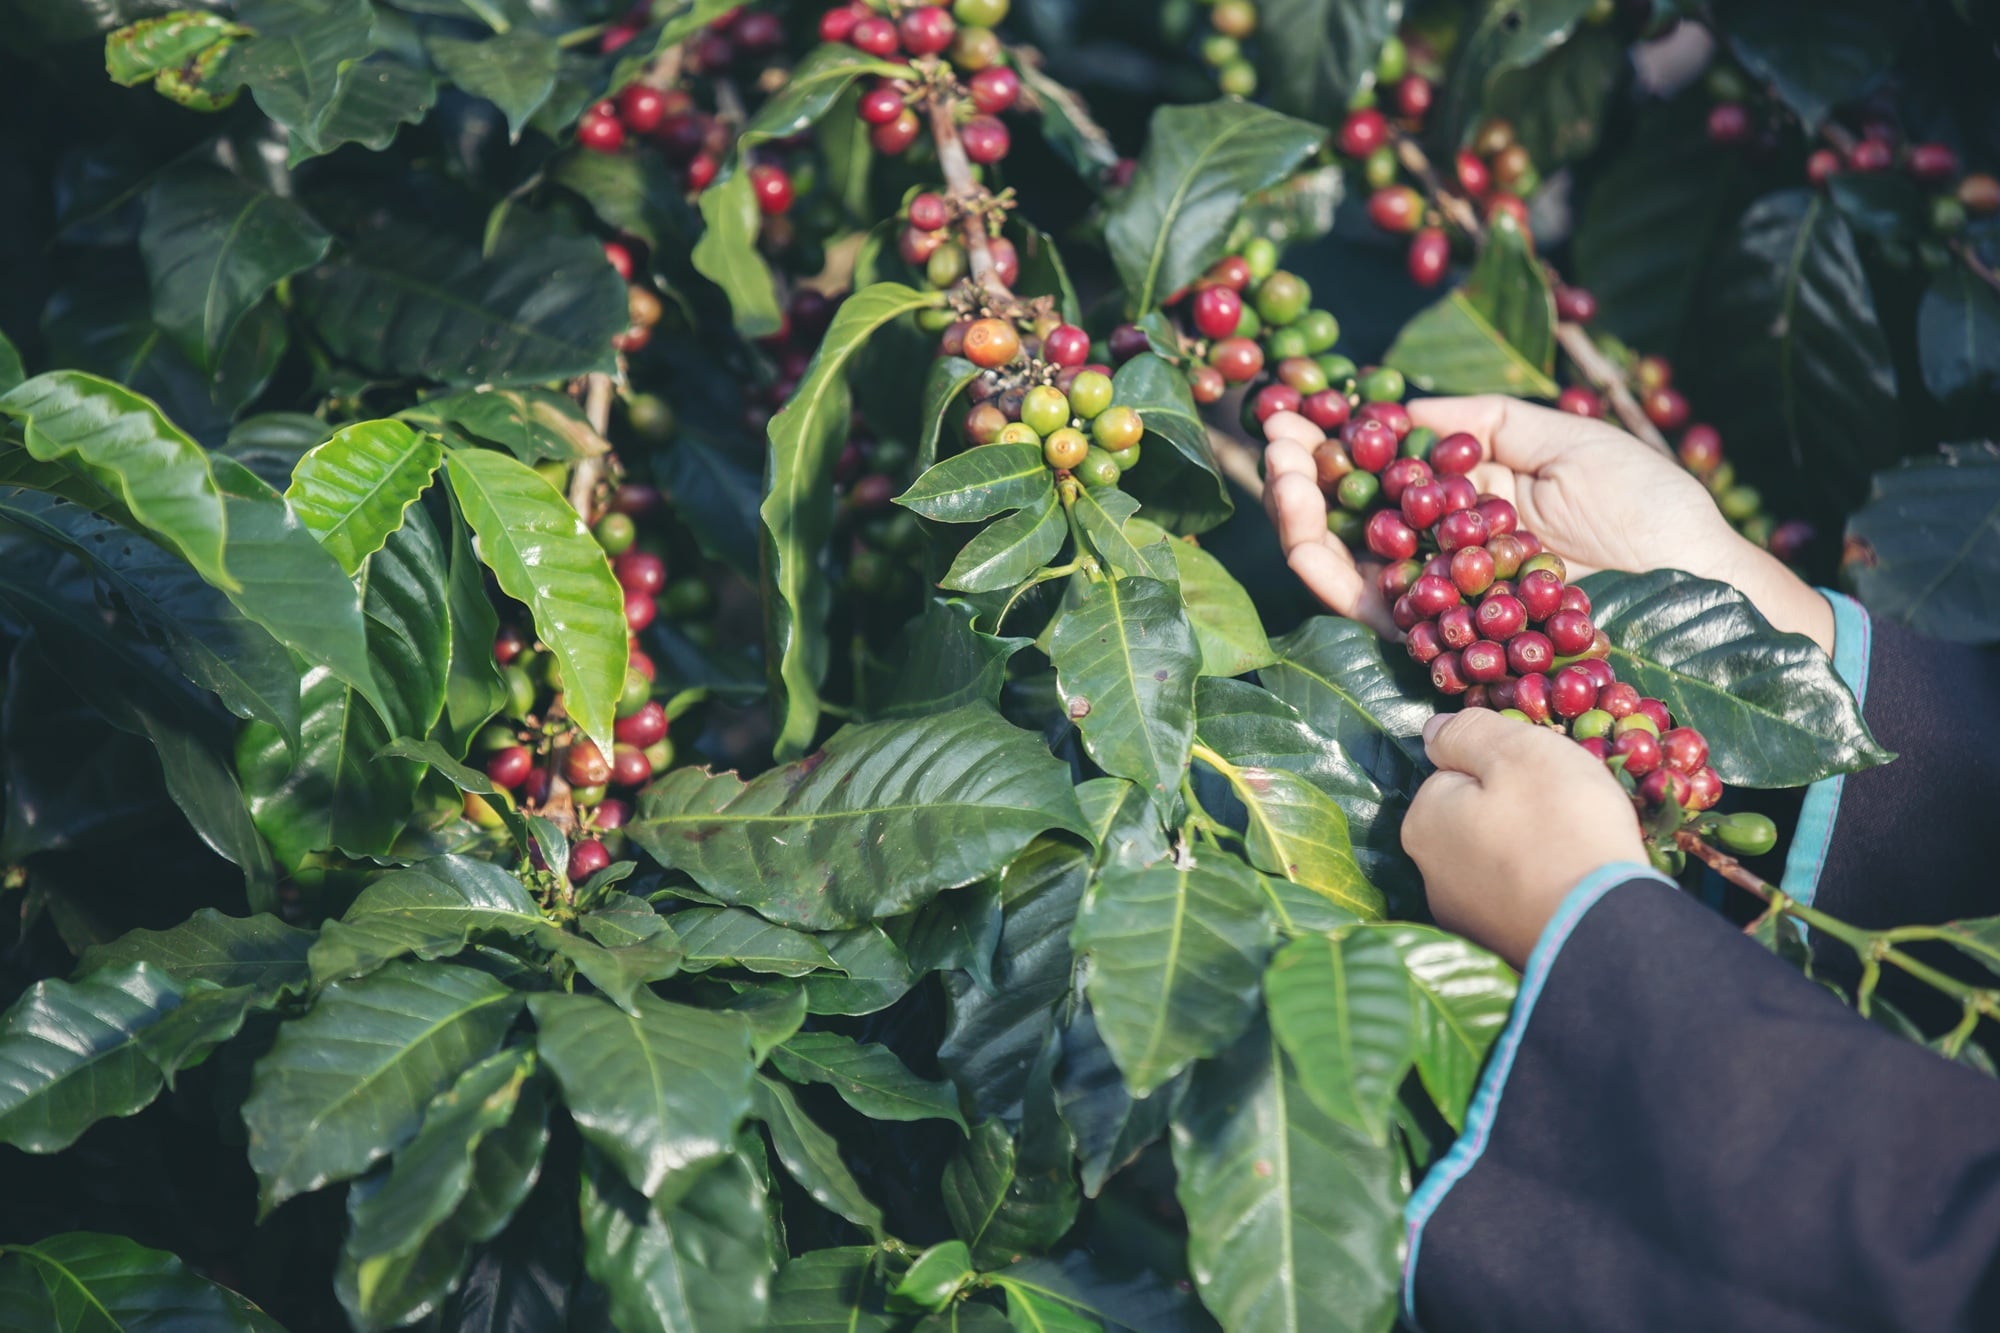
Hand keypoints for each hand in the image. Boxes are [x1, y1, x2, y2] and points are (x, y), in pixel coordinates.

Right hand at [1262, 396, 1833, 653]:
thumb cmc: (1652, 511)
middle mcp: (1443, 548)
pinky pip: (1372, 613)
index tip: (1298, 402)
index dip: (1336, 435)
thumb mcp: (1568, 440)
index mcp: (1470, 496)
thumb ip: (1484, 423)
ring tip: (1279, 472)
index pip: (1384, 464)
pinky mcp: (1445, 642)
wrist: (1700, 594)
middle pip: (1349, 511)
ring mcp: (1440, 596)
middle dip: (1302, 470)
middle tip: (1271, 431)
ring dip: (1298, 518)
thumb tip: (1399, 407)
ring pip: (1345, 560)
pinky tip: (1304, 537)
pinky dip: (1330, 577)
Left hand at [1404, 709, 1645, 967]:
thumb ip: (1469, 733)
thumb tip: (1435, 730)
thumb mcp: (1516, 751)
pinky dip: (1545, 889)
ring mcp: (1464, 919)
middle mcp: (1429, 875)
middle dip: (1515, 811)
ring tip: (1577, 852)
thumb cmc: (1559, 826)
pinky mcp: (1501, 949)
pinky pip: (1523, 898)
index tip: (1542, 778)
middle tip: (1567, 814)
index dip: (1503, 768)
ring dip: (1531, 851)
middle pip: (1475, 818)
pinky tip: (1575, 889)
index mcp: (1423, 823)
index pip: (1456, 774)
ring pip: (1500, 860)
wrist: (1607, 930)